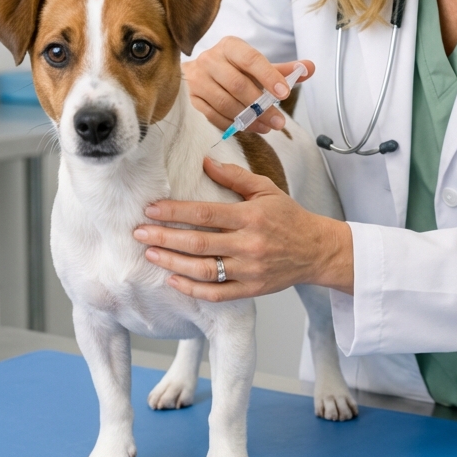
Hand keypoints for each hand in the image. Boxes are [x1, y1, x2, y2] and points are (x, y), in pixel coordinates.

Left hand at [133, 156, 353, 299]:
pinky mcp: (251, 290)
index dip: (176, 212)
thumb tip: (205, 162)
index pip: (206, 214)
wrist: (317, 250)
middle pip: (199, 243)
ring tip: (151, 253)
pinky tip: (173, 280)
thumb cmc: (289, 217)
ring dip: (173, 263)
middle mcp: (249, 244)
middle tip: (139, 232)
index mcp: (251, 216)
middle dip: (165, 237)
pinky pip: (217, 293)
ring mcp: (250, 270)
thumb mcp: (266, 189)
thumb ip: (235, 176)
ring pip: (204, 270)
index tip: (152, 209)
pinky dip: (192, 289)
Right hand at [182, 37, 314, 134]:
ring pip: (225, 103)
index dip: (269, 76)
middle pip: (238, 84)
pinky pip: (213, 116)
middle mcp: (210, 59)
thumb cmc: (233, 70)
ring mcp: (197, 80)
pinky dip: (233, 125)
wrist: (198, 75)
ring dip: (249, 119)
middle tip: (279, 122)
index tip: (284, 94)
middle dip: (261, 106)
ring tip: (267, 127)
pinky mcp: (190, 99)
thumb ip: (283, 69)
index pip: (251, 59)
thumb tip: (310, 67)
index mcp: (230, 46)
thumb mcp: (257, 67)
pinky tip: (249, 128)